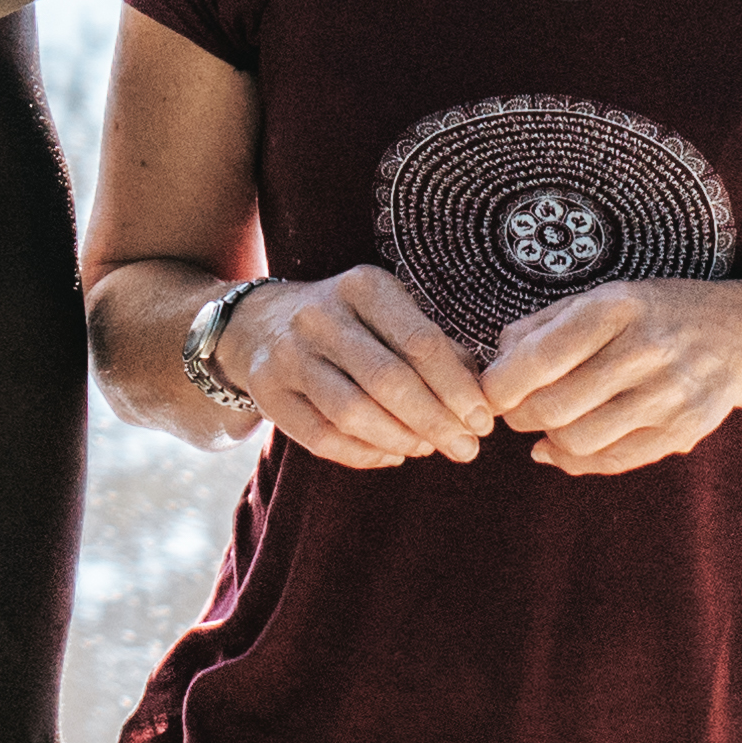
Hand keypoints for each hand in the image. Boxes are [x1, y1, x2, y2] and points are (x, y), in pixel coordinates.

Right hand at [222, 269, 498, 467]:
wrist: (257, 322)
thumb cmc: (348, 322)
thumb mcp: (389, 312)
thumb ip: (436, 348)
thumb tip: (484, 396)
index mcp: (361, 287)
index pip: (420, 341)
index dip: (458, 388)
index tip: (483, 420)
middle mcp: (319, 315)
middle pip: (388, 380)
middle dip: (436, 422)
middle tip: (467, 449)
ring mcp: (287, 354)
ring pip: (352, 413)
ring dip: (402, 441)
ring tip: (428, 449)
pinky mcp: (267, 392)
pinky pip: (322, 438)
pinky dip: (365, 455)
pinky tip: (392, 455)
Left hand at [486, 280, 741, 476]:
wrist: (738, 335)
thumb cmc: (649, 314)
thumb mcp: (597, 298)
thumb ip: (539, 328)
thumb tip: (495, 366)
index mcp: (615, 308)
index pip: (539, 359)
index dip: (500, 385)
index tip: (492, 390)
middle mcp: (645, 351)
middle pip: (554, 407)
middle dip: (519, 416)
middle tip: (517, 409)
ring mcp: (669, 395)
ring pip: (579, 440)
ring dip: (548, 439)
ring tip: (546, 423)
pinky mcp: (684, 431)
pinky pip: (614, 461)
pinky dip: (575, 461)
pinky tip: (561, 448)